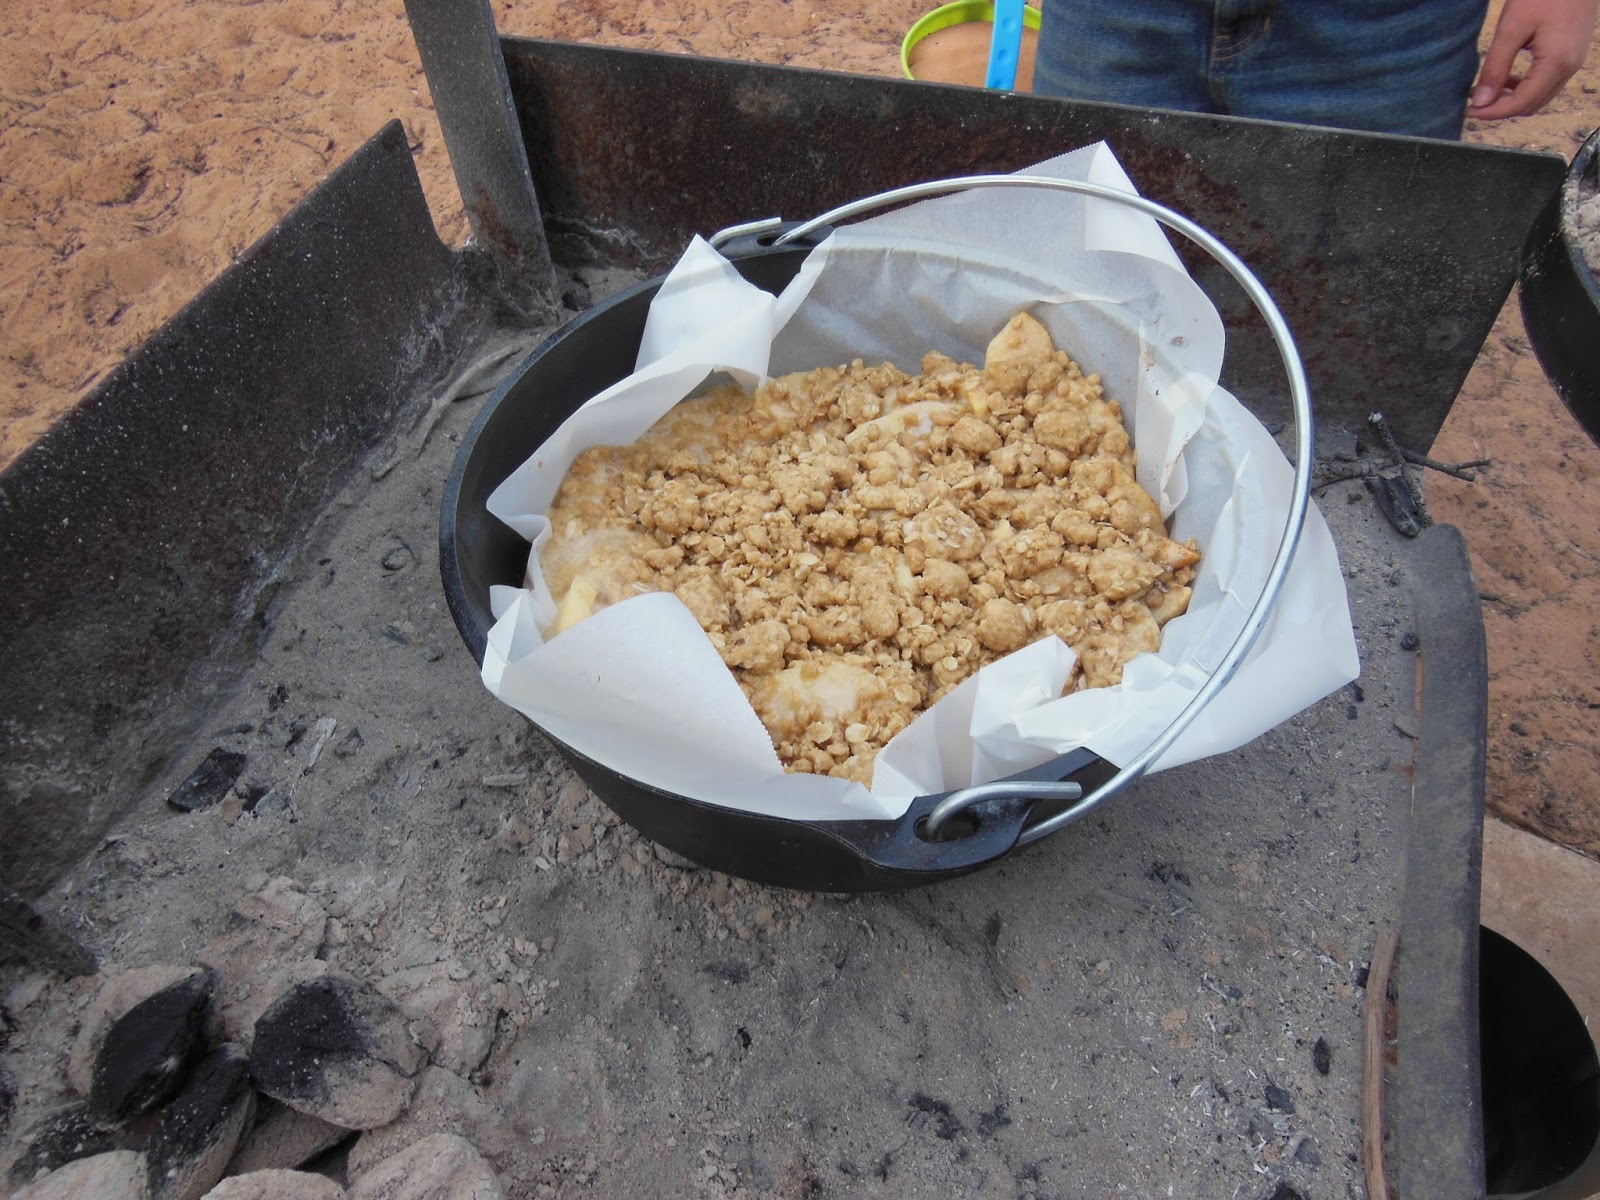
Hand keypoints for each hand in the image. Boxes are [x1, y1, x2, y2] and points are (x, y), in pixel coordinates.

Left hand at [1467, 0, 1599, 118]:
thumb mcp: (1512, 28)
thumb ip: (1496, 67)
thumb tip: (1481, 101)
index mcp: (1557, 64)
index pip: (1520, 104)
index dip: (1492, 112)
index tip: (1468, 110)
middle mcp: (1570, 68)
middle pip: (1531, 105)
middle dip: (1500, 109)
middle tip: (1473, 101)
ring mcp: (1574, 62)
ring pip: (1539, 96)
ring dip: (1512, 98)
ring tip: (1485, 89)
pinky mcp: (1572, 54)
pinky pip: (1546, 82)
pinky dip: (1525, 86)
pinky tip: (1506, 76)